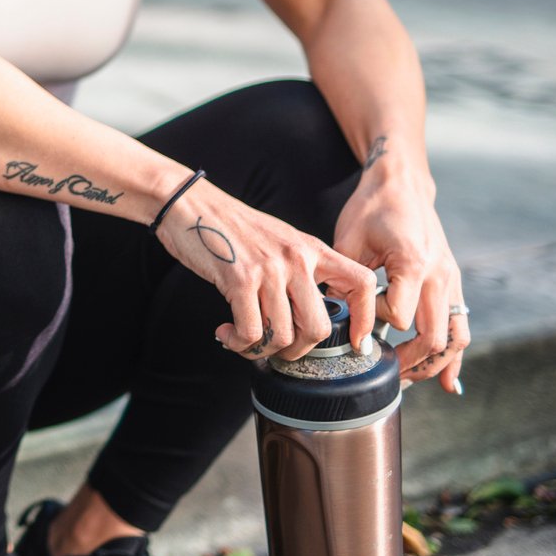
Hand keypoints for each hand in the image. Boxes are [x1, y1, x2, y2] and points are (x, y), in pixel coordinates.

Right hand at [155, 181, 376, 361]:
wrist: (189, 204)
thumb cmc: (229, 226)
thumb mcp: (279, 240)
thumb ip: (299, 269)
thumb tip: (306, 312)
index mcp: (312, 249)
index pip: (361, 283)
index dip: (366, 318)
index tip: (355, 342)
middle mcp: (296, 259)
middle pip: (318, 326)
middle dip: (297, 350)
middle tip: (278, 350)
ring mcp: (269, 269)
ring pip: (282, 335)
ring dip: (261, 349)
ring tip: (244, 341)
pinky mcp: (239, 279)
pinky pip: (250, 331)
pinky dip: (239, 343)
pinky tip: (227, 334)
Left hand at [333, 150, 465, 392]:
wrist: (403, 186)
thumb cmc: (372, 209)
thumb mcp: (350, 239)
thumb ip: (346, 279)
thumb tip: (335, 315)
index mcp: (413, 263)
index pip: (399, 316)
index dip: (374, 325)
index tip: (356, 324)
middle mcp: (440, 276)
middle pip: (433, 337)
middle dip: (409, 362)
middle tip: (382, 374)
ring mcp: (451, 281)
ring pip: (455, 339)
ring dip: (433, 365)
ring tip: (407, 380)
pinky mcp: (453, 284)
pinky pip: (461, 328)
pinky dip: (454, 357)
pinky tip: (448, 384)